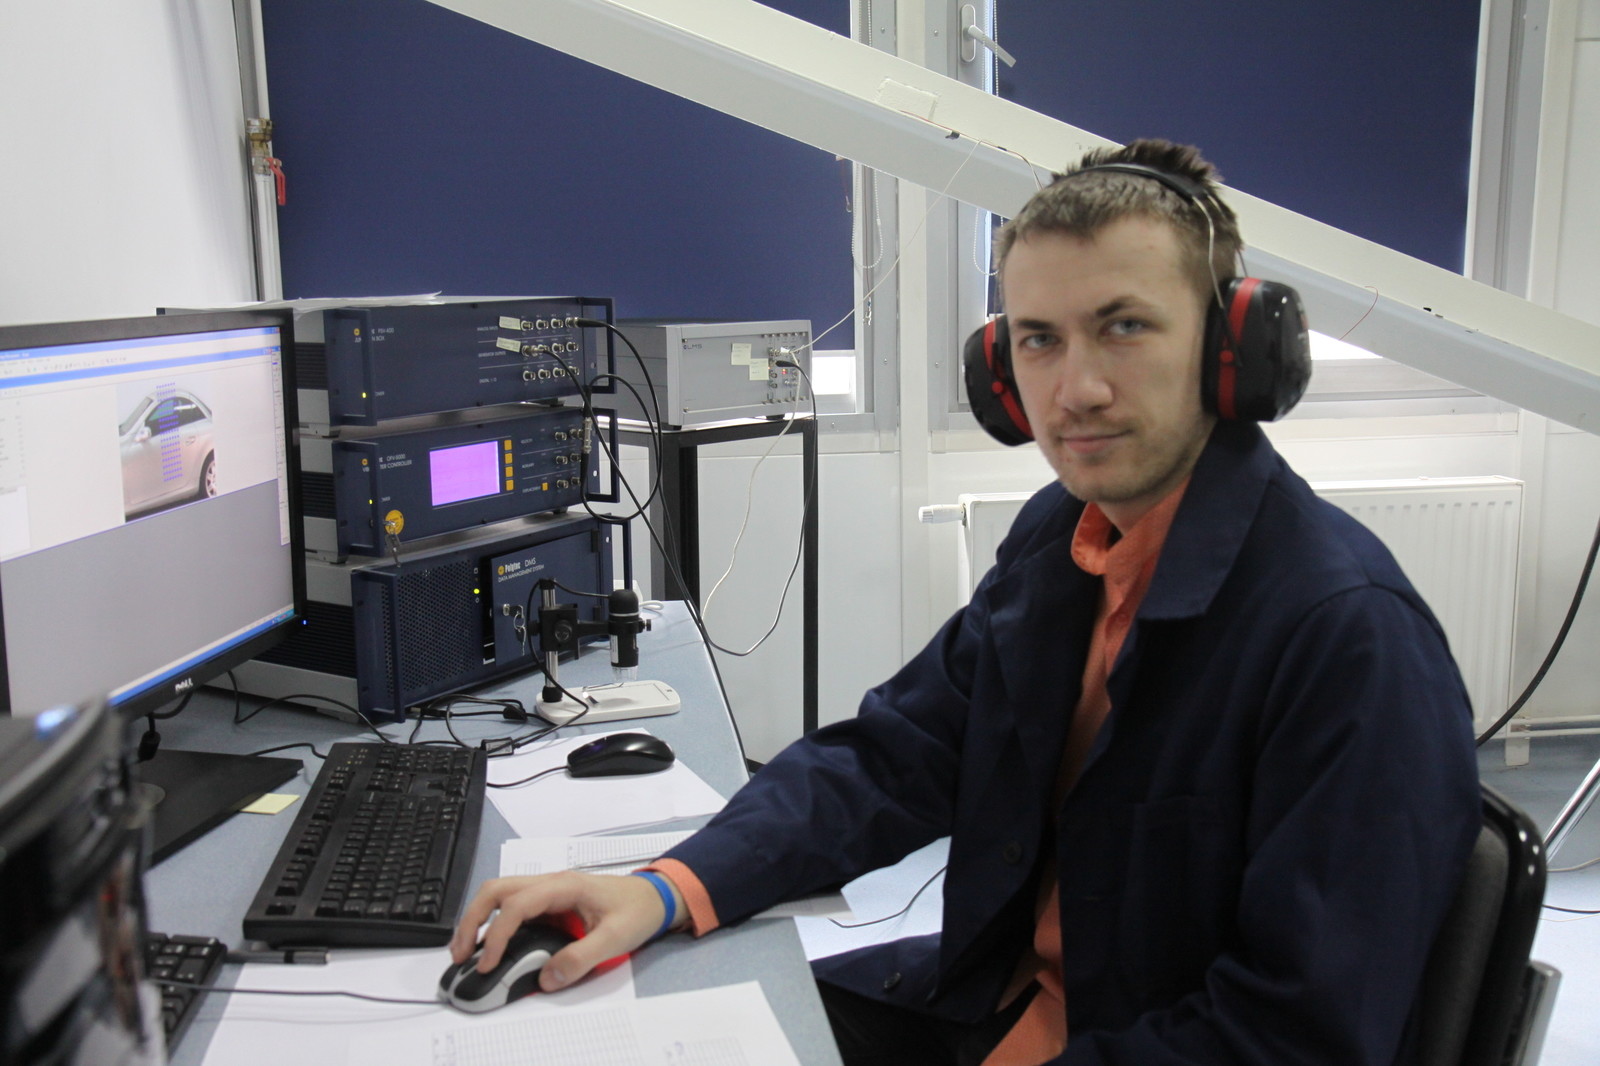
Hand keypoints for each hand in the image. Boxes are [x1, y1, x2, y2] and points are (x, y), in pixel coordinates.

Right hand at [450, 871, 683, 991]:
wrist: (656, 897)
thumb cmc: (638, 909)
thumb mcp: (616, 937)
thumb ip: (581, 958)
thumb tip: (548, 977)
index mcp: (564, 885)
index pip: (517, 904)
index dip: (497, 934)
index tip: (487, 963)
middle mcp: (550, 883)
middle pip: (496, 890)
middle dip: (472, 920)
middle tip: (459, 953)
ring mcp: (548, 891)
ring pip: (499, 895)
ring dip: (478, 920)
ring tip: (464, 952)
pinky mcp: (549, 903)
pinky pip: (512, 908)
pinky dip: (493, 924)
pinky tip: (488, 946)